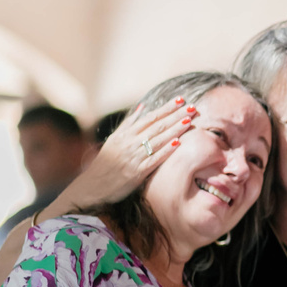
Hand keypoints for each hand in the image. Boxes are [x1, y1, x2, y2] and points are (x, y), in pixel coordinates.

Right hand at [58, 97, 196, 211]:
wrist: (94, 186)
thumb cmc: (106, 163)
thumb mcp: (115, 140)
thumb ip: (129, 123)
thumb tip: (142, 107)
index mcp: (126, 134)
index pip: (150, 117)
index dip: (166, 108)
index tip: (180, 100)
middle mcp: (130, 143)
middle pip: (157, 126)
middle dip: (175, 116)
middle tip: (192, 107)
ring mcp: (134, 157)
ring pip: (157, 140)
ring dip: (174, 130)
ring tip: (188, 120)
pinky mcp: (137, 172)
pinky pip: (154, 159)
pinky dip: (165, 150)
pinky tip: (178, 143)